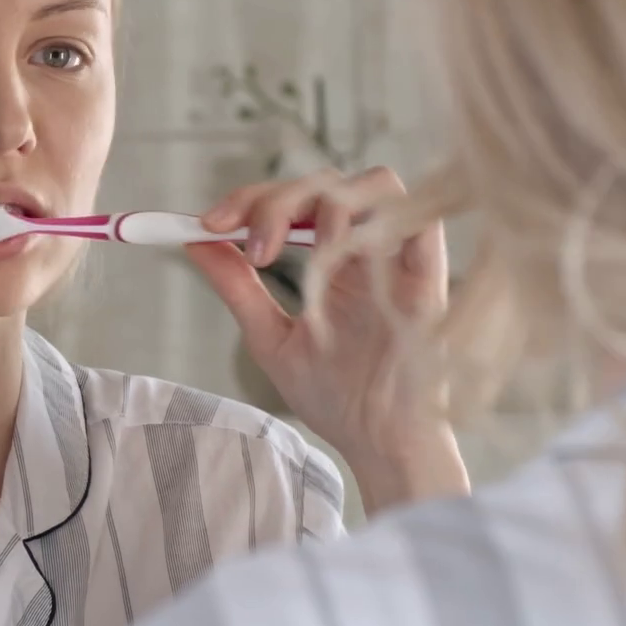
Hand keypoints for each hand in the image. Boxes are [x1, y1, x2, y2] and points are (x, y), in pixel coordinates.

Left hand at [187, 168, 469, 513]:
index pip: (295, 199)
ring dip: (326, 205)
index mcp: (335, 260)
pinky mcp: (432, 276)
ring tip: (300, 257)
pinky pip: (418, 217)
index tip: (208, 225)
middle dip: (276, 200)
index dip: (251, 198)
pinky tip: (336, 257)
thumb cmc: (336, 397)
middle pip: (328, 182)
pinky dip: (372, 221)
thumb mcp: (269, 337)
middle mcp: (369, 251)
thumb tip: (193, 242)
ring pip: (378, 182)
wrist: (377, 444)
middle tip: (250, 247)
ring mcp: (402, 259)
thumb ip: (237, 288)